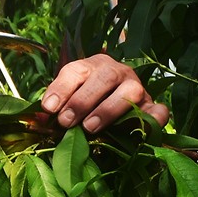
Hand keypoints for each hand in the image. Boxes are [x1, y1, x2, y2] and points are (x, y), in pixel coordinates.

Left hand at [41, 54, 170, 132]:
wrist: (122, 101)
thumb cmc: (90, 102)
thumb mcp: (70, 99)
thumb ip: (56, 108)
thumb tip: (38, 120)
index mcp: (93, 66)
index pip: (76, 70)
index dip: (61, 88)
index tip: (49, 108)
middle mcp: (117, 72)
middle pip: (104, 77)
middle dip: (82, 100)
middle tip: (67, 121)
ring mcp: (138, 88)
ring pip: (130, 91)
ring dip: (109, 109)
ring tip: (90, 127)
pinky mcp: (153, 106)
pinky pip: (159, 110)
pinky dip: (155, 118)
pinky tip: (142, 130)